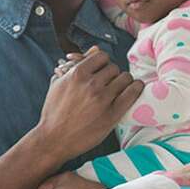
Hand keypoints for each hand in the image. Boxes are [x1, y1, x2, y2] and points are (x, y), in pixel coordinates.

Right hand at [35, 47, 143, 161]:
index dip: (102, 63)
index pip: (102, 56)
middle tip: (108, 83)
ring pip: (125, 78)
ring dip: (123, 81)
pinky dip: (135, 88)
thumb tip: (96, 49)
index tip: (101, 71)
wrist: (53, 139)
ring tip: (119, 88)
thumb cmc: (54, 110)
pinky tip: (134, 89)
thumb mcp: (59, 83)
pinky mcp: (112, 115)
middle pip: (114, 68)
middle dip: (112, 74)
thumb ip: (77, 64)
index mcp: (77, 73)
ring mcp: (102, 99)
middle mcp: (91, 84)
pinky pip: (132, 93)